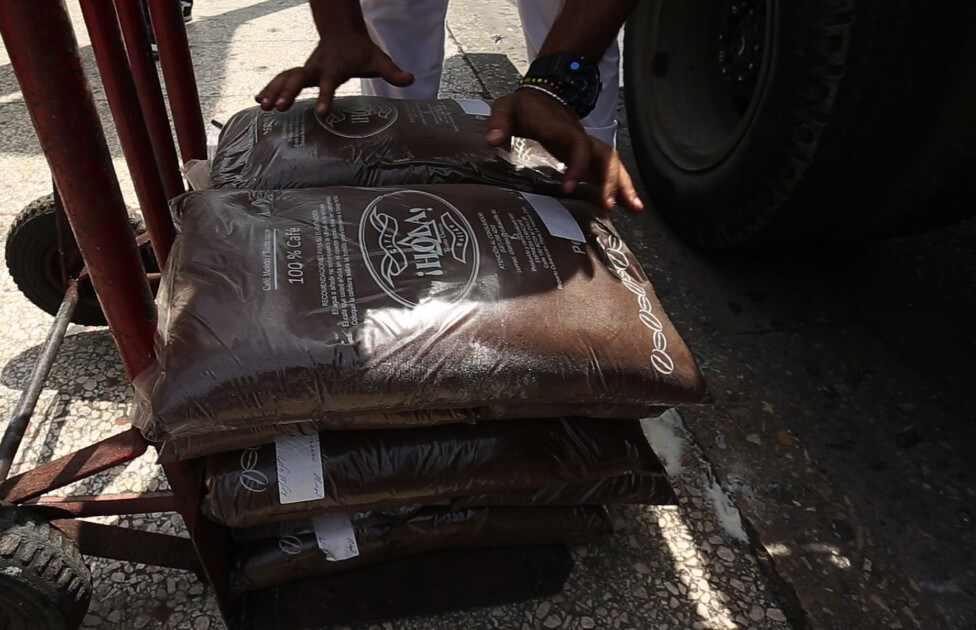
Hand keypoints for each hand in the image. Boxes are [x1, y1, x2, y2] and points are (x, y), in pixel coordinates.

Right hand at [255, 31, 413, 116]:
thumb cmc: (362, 51)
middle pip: (300, 79)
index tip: (321, 112)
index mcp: (335, 67)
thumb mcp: (379, 60)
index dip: (325, 97)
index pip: (329, 83)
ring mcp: (307, 68)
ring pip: (287, 77)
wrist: (342, 32)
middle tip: (278, 107)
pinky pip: (282, 78)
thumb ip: (393, 72)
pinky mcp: (301, 71)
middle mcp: (317, 67)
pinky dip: (270, 87)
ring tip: (263, 106)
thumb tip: (411, 79)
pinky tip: (259, 100)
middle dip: (288, 92)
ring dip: (274, 90)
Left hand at [486, 89, 643, 212]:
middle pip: (605, 158)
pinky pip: (606, 171)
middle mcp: (581, 139)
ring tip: (636, 209)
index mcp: (564, 130)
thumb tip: (493, 140)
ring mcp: (587, 148)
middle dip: (611, 181)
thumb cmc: (524, 105)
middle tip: (609, 206)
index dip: (577, 166)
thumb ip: (500, 122)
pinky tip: (627, 206)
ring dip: (624, 186)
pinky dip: (618, 187)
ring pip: (612, 165)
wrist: (543, 93)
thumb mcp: (507, 108)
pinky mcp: (587, 156)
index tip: (569, 189)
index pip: (579, 147)